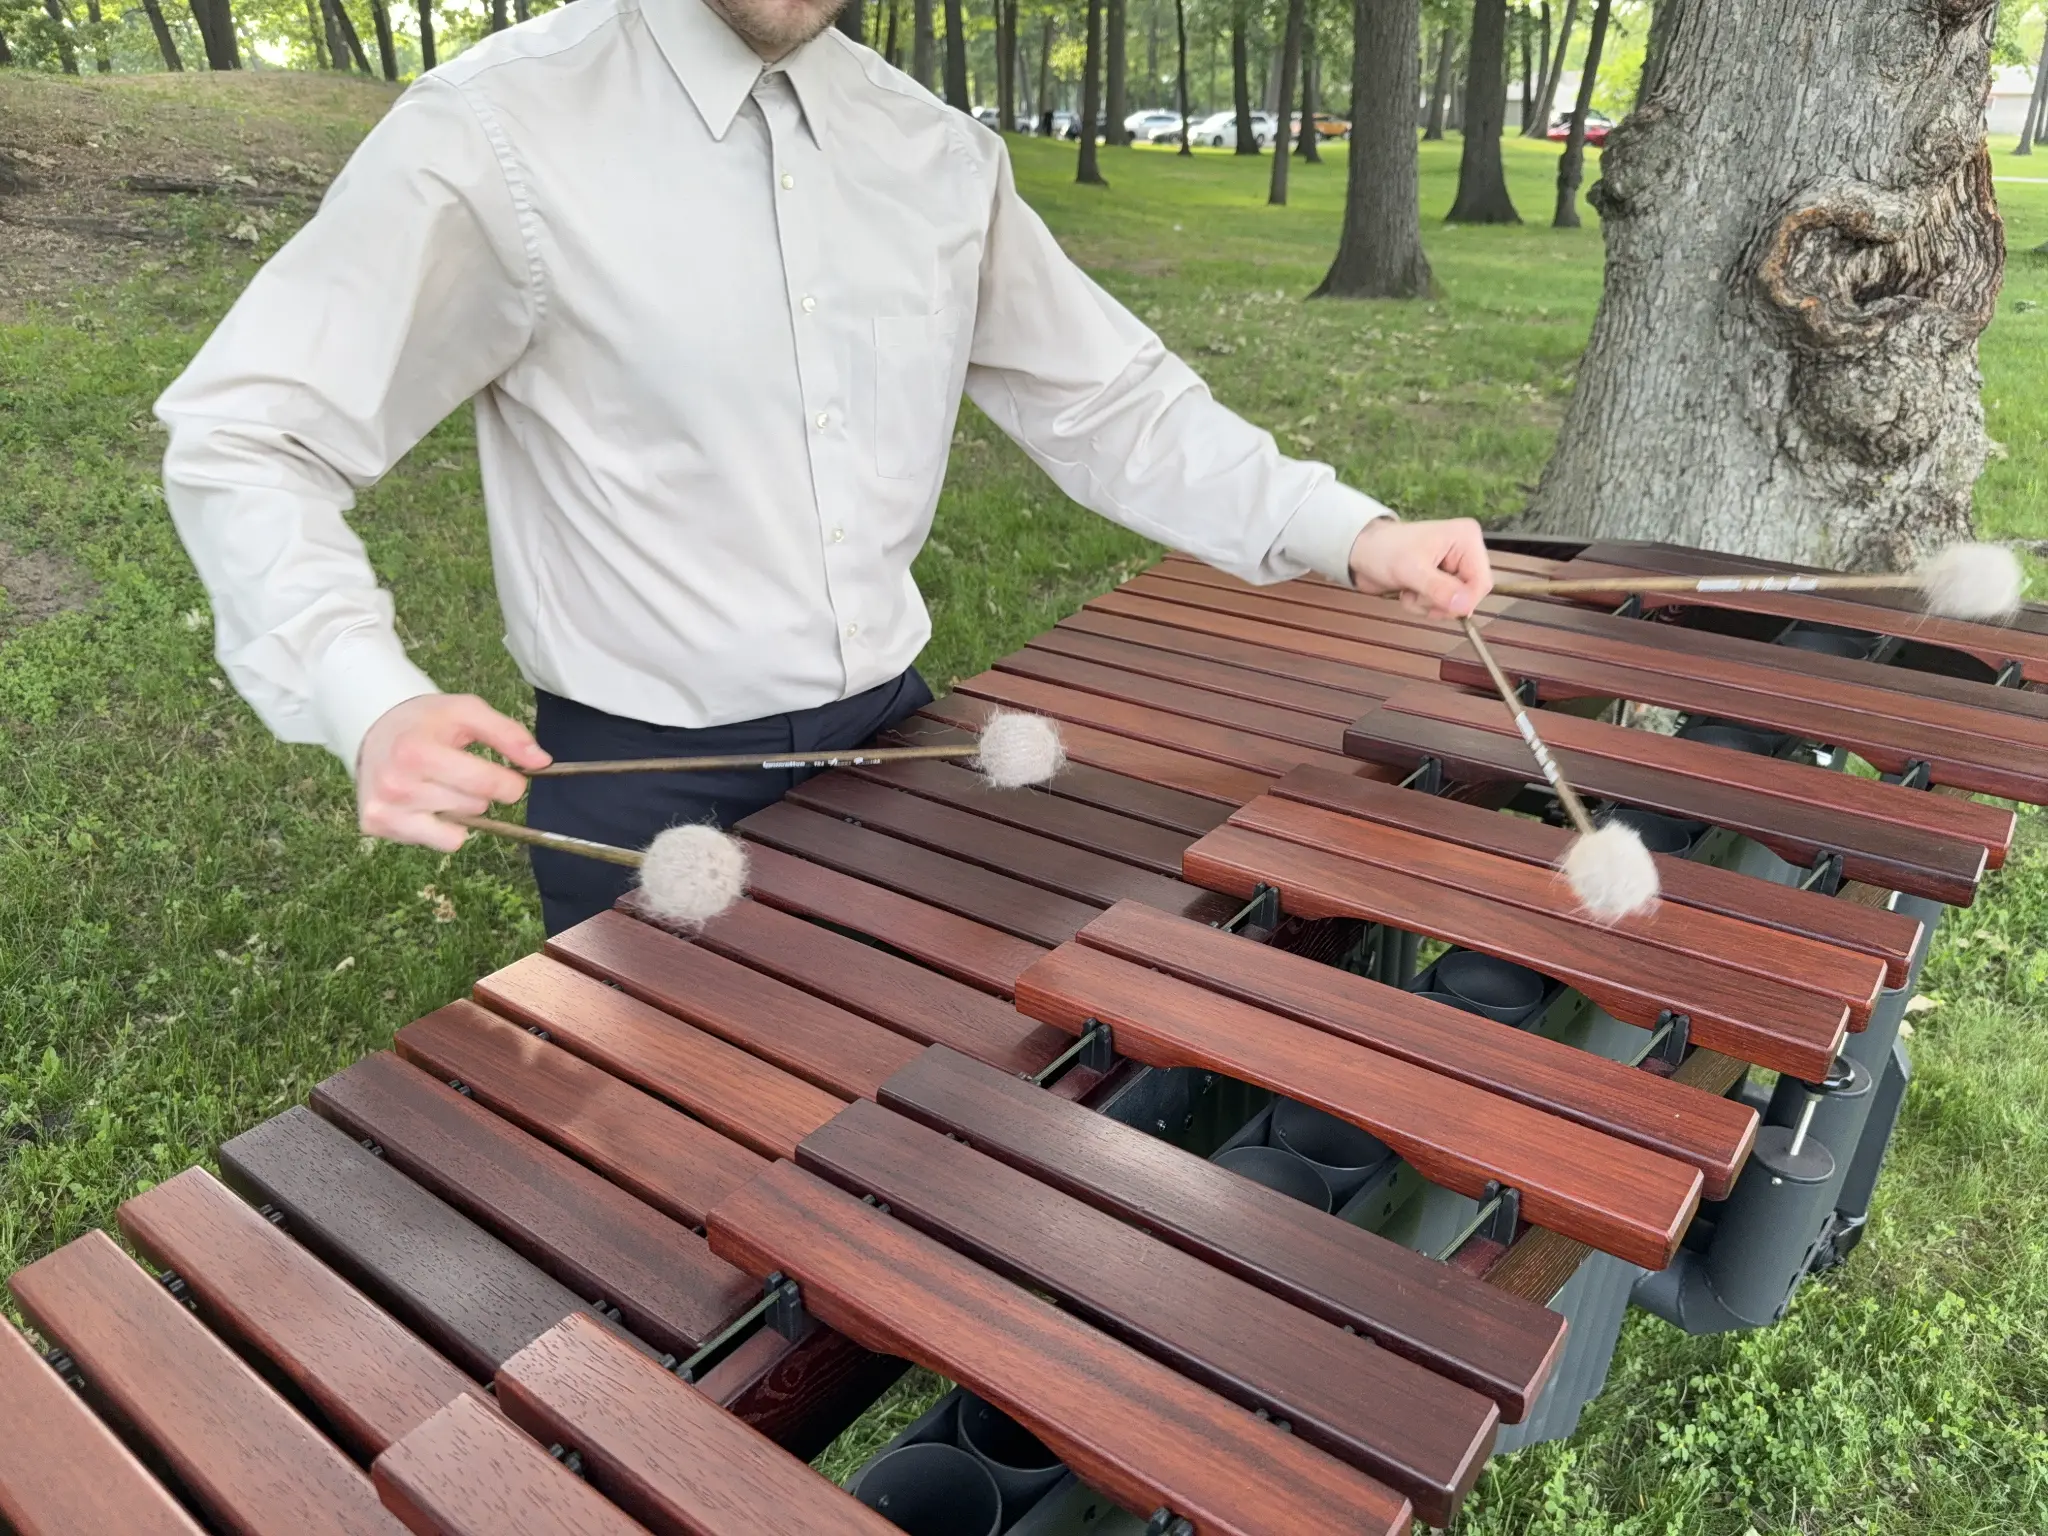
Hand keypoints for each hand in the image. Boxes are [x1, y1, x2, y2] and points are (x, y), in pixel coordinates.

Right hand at [355, 694, 550, 851]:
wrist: (373, 728)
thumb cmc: (425, 721)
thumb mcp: (466, 712)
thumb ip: (507, 733)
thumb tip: (542, 762)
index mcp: (416, 752)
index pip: (486, 785)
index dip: (510, 783)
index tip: (510, 777)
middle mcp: (397, 785)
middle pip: (475, 806)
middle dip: (479, 791)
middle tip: (460, 771)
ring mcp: (385, 810)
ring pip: (460, 829)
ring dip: (461, 808)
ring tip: (440, 783)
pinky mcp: (378, 826)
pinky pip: (441, 843)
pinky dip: (443, 827)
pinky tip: (427, 802)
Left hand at [1346, 516, 1492, 618]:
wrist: (1360, 552)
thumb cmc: (1383, 551)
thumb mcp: (1411, 570)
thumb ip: (1439, 589)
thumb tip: (1464, 607)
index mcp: (1466, 539)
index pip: (1482, 581)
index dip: (1465, 601)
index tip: (1442, 608)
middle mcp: (1465, 551)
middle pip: (1470, 594)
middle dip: (1442, 602)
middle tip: (1418, 596)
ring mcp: (1453, 566)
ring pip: (1455, 603)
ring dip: (1429, 605)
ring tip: (1410, 591)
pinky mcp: (1441, 579)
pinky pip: (1442, 604)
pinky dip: (1424, 605)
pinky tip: (1408, 592)